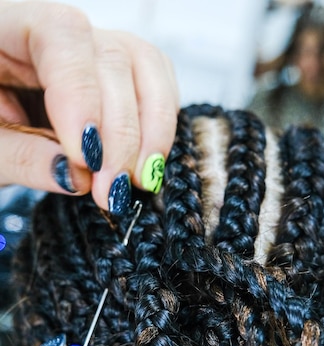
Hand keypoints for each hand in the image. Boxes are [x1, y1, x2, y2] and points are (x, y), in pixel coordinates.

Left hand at [0, 1, 178, 209]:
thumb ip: (20, 156)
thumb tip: (76, 177)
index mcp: (2, 26)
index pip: (58, 34)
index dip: (81, 95)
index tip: (85, 157)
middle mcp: (52, 28)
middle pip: (110, 57)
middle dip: (119, 133)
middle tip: (111, 191)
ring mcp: (88, 48)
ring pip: (143, 67)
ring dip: (150, 132)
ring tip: (137, 183)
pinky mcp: (113, 74)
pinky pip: (153, 84)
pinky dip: (157, 127)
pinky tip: (144, 165)